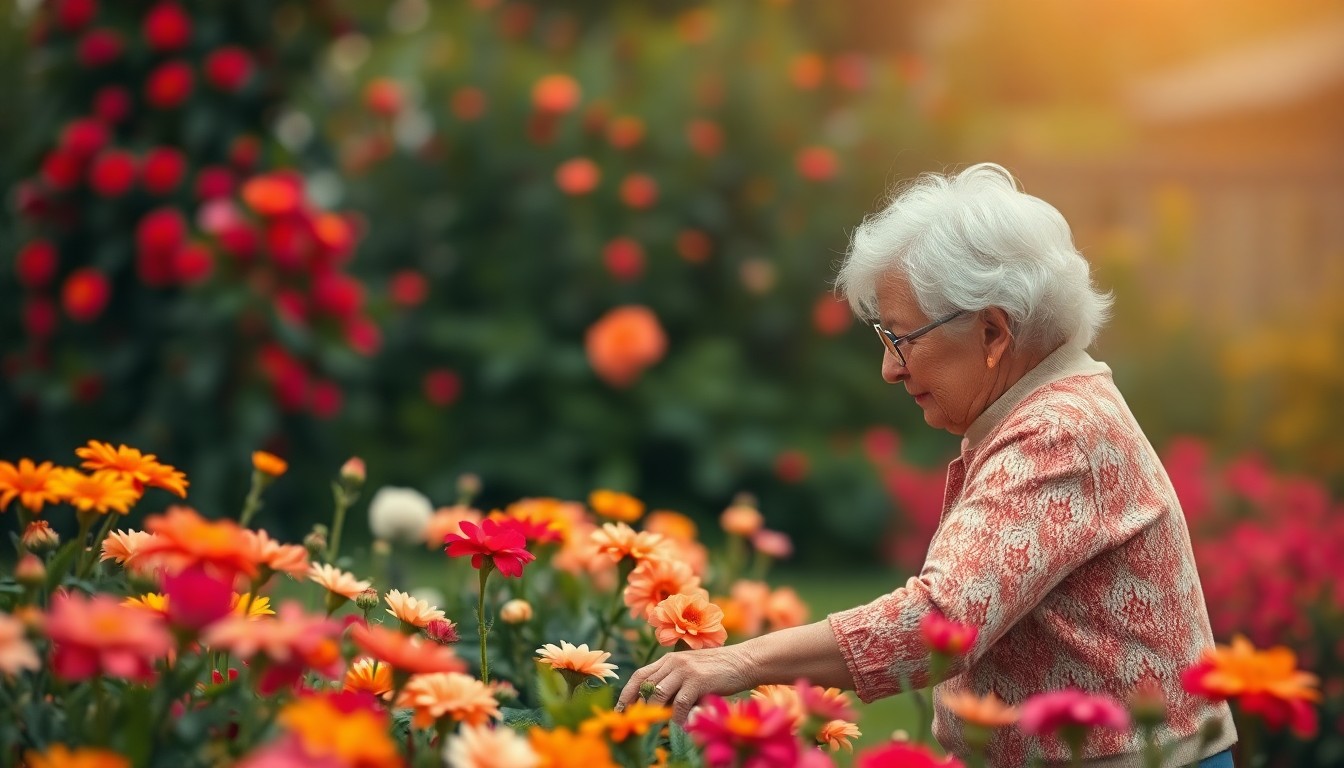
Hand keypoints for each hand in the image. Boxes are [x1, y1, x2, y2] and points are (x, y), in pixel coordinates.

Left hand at [616, 644, 755, 723]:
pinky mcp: (697, 680)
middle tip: (636, 723)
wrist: (745, 661)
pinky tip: (679, 726)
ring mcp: (685, 670)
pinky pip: (679, 704)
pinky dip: (677, 718)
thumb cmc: (719, 671)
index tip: (619, 710)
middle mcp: (673, 662)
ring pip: (658, 695)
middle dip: (638, 707)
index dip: (627, 693)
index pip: (639, 675)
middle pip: (645, 686)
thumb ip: (675, 684)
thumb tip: (660, 707)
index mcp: (668, 660)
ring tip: (655, 727)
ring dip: (655, 713)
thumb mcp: (692, 672)